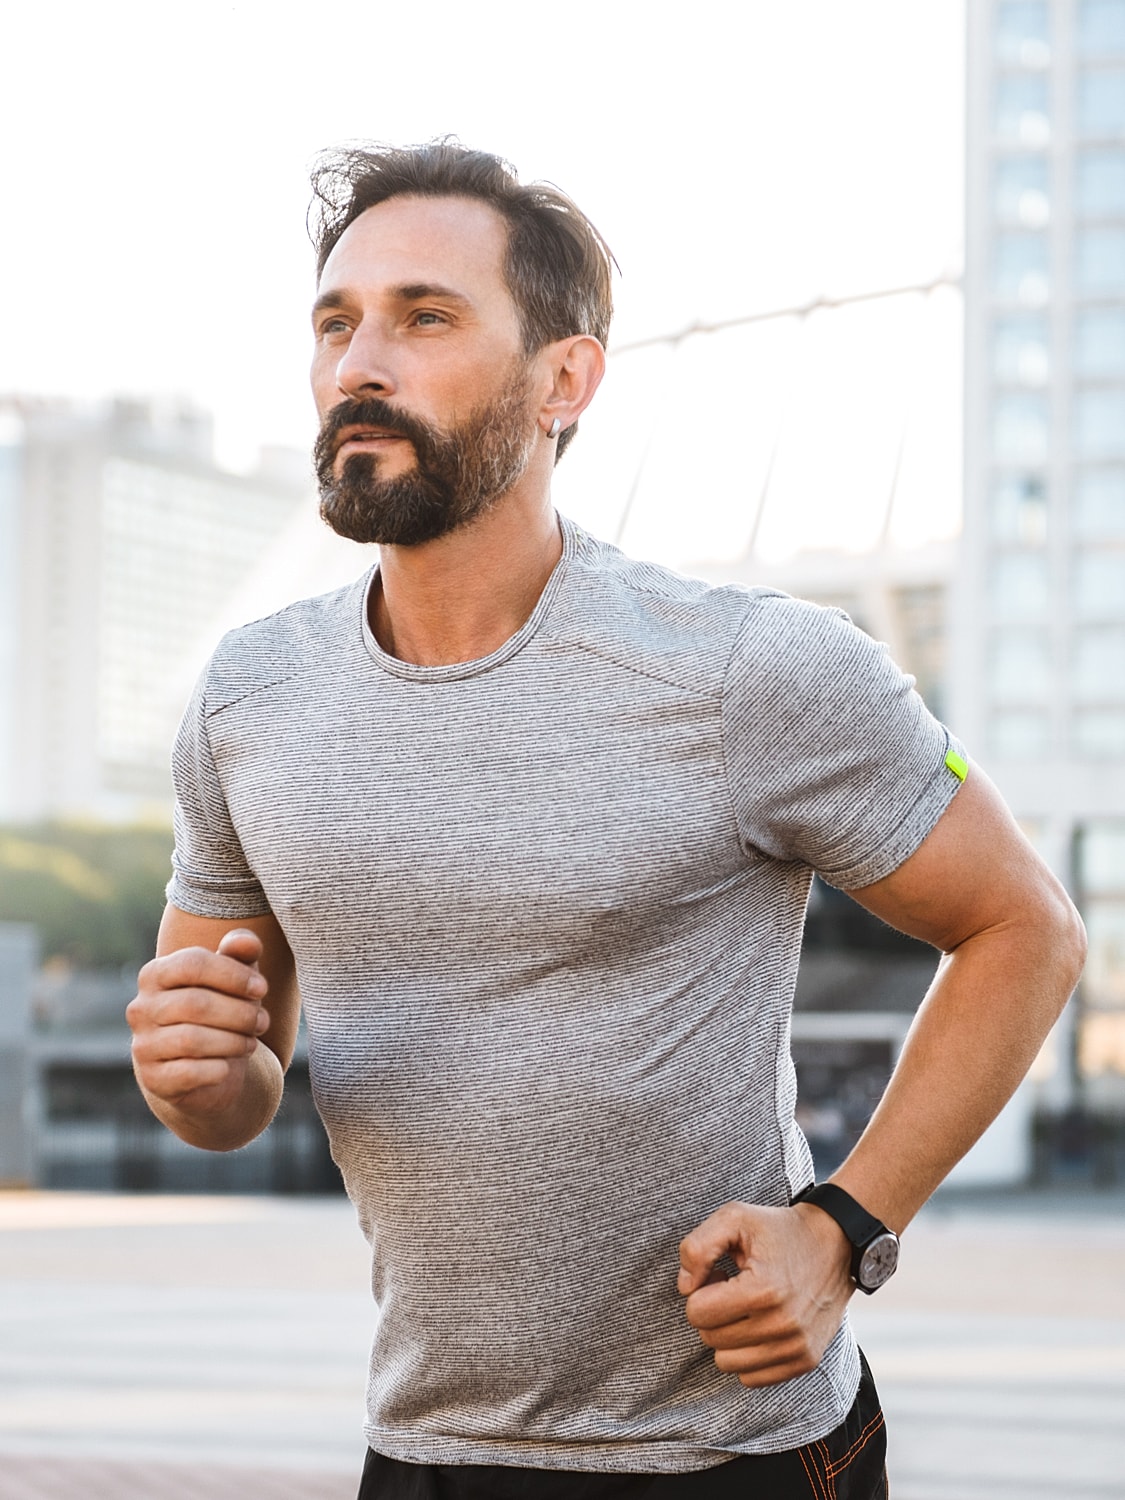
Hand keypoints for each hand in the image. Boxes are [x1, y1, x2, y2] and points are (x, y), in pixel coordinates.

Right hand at [127, 929, 270, 1118]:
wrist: (206, 1068)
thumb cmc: (221, 1010)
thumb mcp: (234, 978)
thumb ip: (240, 952)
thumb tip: (247, 942)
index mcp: (155, 974)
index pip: (193, 964)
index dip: (233, 975)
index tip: (262, 988)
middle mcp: (141, 1008)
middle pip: (195, 1003)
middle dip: (239, 1013)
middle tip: (263, 1022)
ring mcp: (143, 1045)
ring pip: (192, 1040)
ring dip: (232, 1041)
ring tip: (251, 1042)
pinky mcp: (153, 1079)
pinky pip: (188, 1073)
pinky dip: (216, 1069)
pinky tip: (228, 1066)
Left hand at [678, 1201, 853, 1386]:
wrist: (835, 1244)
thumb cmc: (778, 1230)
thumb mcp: (734, 1218)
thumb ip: (697, 1248)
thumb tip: (685, 1288)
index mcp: (763, 1290)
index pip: (697, 1313)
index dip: (701, 1290)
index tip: (721, 1275)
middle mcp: (783, 1326)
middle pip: (710, 1339)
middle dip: (714, 1312)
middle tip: (734, 1288)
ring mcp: (797, 1348)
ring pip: (727, 1363)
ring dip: (728, 1336)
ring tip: (747, 1307)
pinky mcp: (805, 1361)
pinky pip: (752, 1378)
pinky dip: (747, 1355)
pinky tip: (760, 1325)